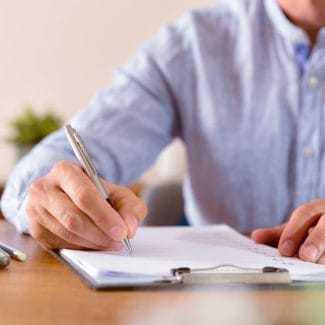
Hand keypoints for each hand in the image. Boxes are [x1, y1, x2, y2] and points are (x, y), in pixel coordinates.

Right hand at [25, 160, 146, 249]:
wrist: (71, 194)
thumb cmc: (97, 193)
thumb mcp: (118, 193)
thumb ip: (130, 207)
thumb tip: (129, 228)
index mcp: (65, 171)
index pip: (84, 196)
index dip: (104, 217)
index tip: (121, 232)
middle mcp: (44, 188)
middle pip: (73, 218)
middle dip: (100, 233)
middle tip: (119, 241)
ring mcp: (35, 209)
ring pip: (67, 233)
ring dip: (93, 243)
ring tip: (110, 242)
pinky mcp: (35, 229)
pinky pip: (60, 244)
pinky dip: (82, 247)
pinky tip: (94, 243)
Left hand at [251, 200, 324, 263]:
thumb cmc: (314, 228)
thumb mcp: (297, 229)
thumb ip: (278, 234)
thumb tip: (256, 237)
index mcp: (317, 208)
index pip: (305, 213)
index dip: (293, 231)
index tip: (284, 250)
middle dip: (316, 240)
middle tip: (305, 256)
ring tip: (316, 264)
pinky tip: (322, 267)